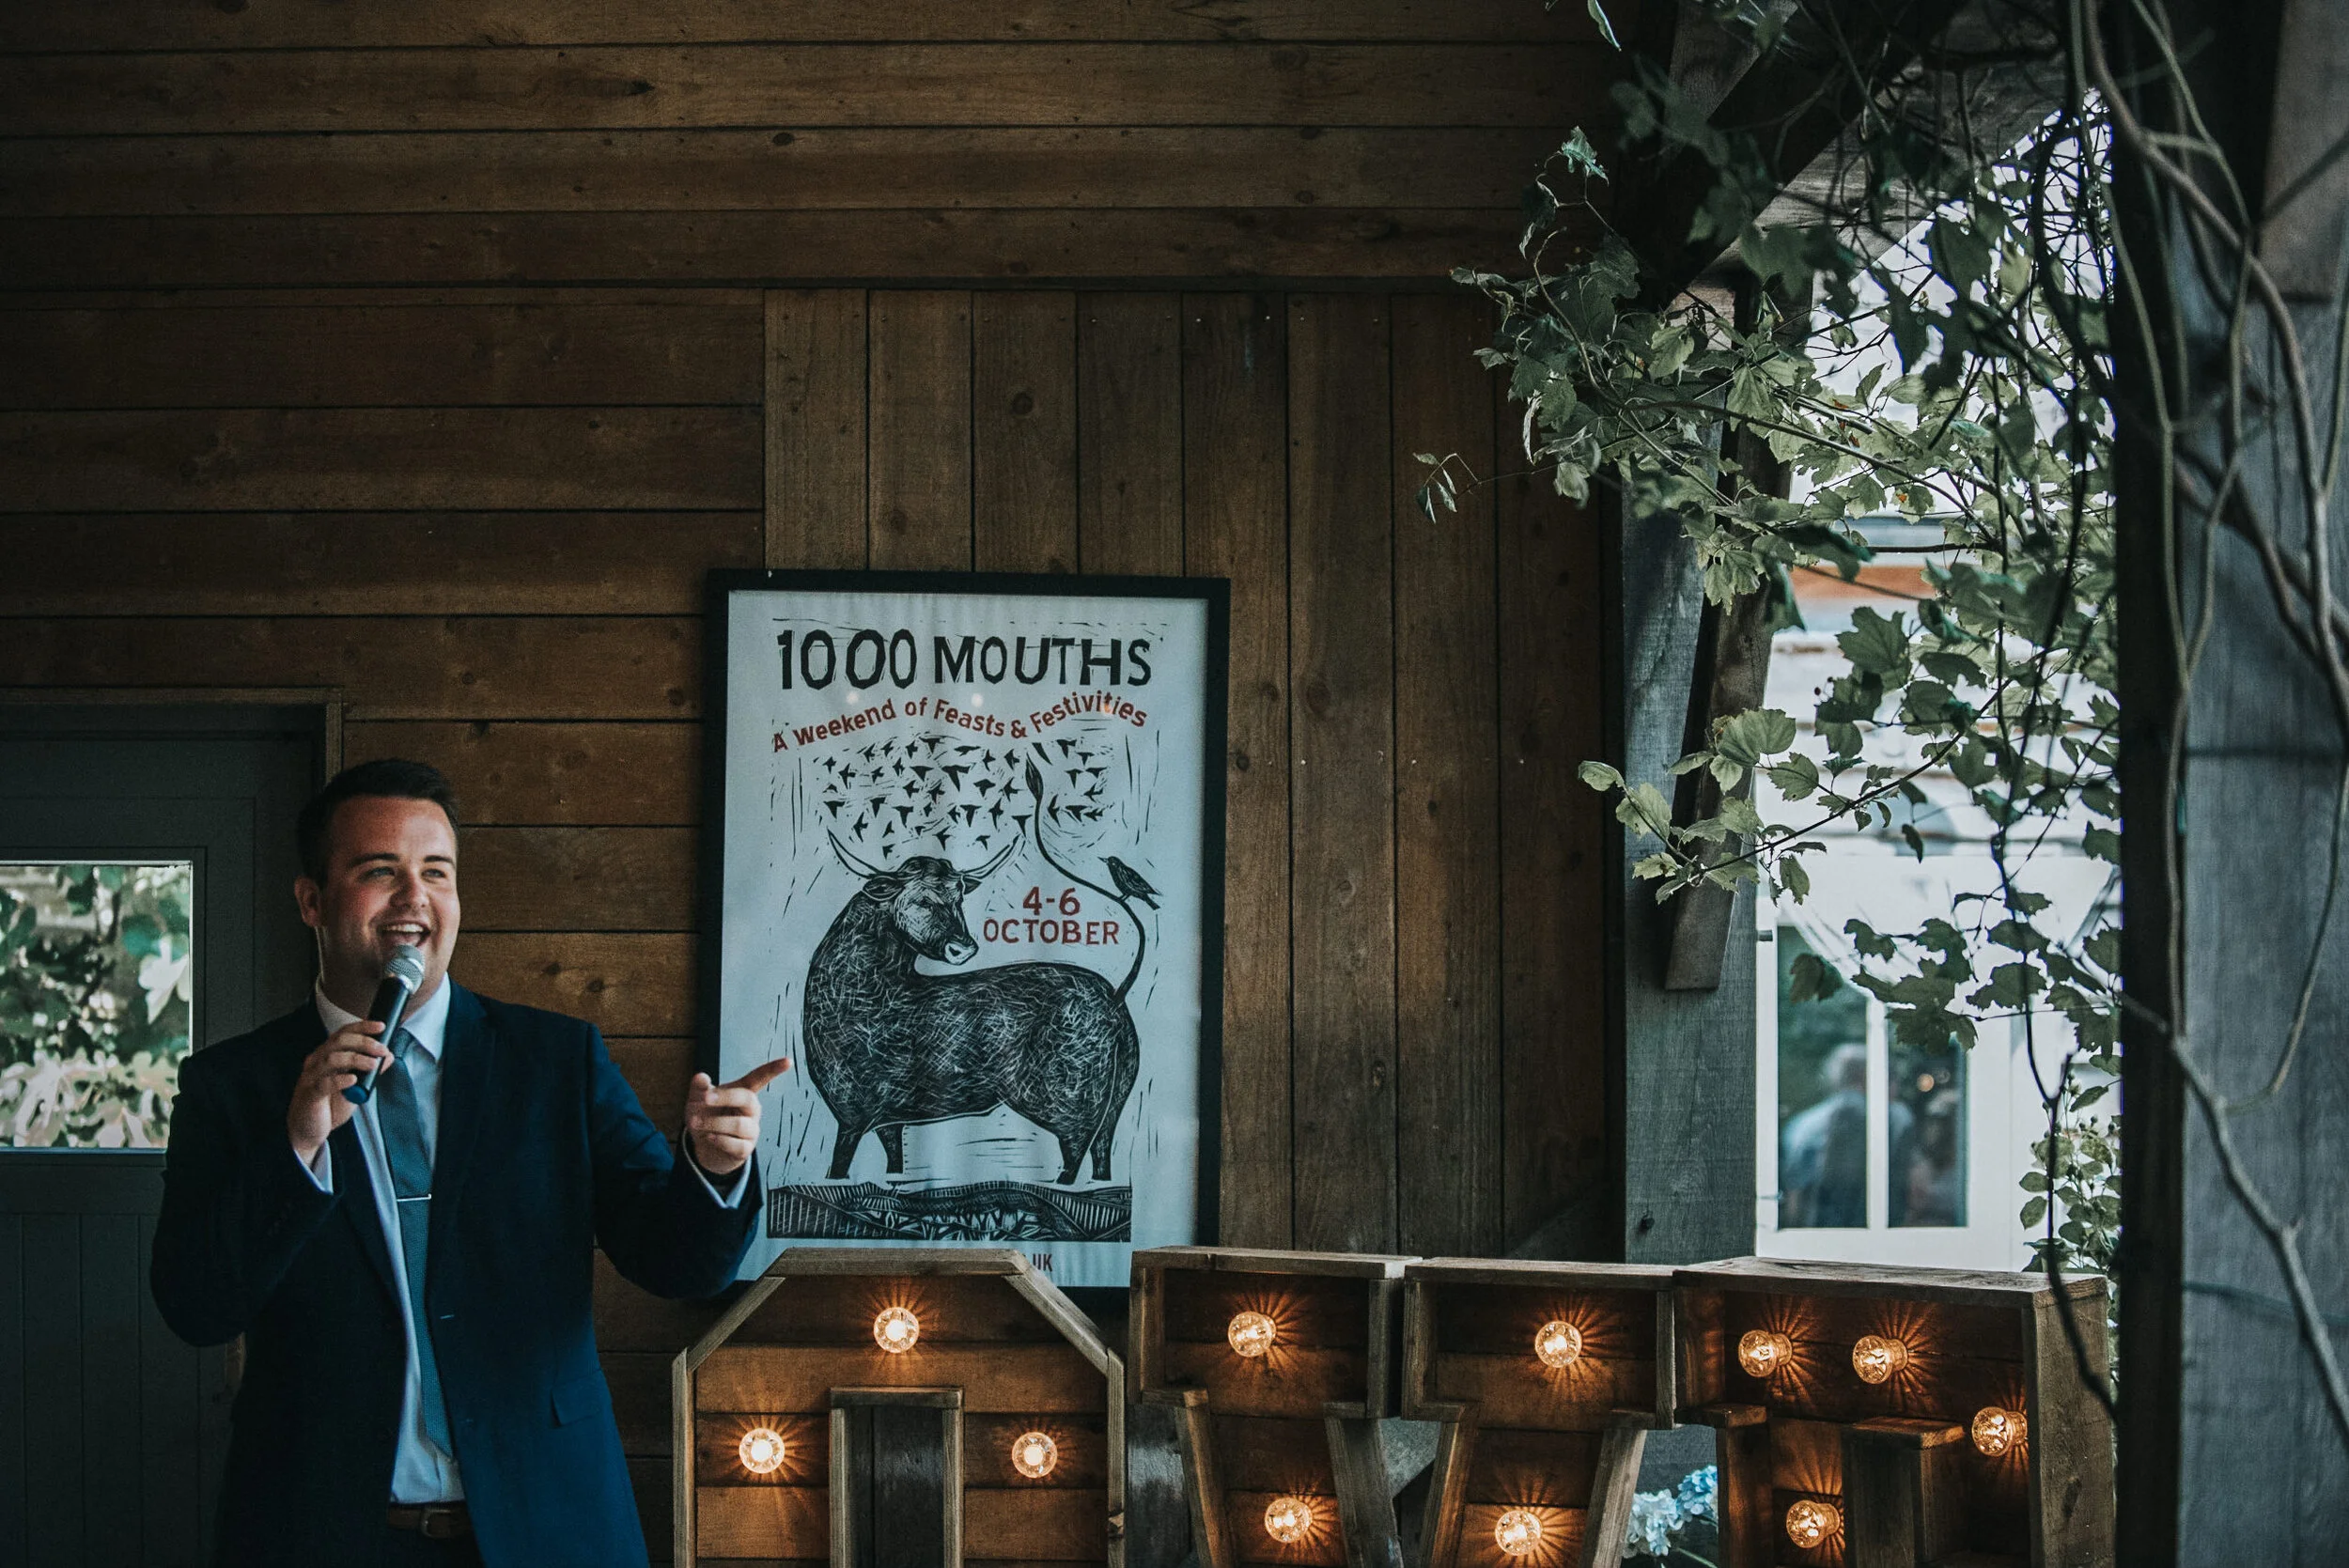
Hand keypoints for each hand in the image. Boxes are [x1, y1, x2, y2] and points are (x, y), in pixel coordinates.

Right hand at [289, 1020, 390, 1164]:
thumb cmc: (329, 1106)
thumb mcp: (354, 1087)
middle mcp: (316, 1062)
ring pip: (332, 1059)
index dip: (362, 1027)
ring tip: (372, 1064)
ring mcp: (311, 1077)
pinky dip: (340, 1079)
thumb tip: (388, 1056)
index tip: (381, 1027)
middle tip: (381, 1049)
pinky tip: (353, 1079)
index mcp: (326, 1056)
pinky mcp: (310, 1095)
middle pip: (338, 1042)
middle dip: (363, 1042)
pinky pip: (324, 1083)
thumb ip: (369, 1071)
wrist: (308, 1131)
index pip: (343, 1033)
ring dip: (356, 1059)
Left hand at [683, 1057, 789, 1177]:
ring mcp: (751, 1129)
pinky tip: (709, 1137)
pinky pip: (736, 1144)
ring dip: (713, 1123)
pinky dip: (719, 1140)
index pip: (760, 1078)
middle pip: (747, 1098)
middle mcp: (752, 1110)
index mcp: (743, 1092)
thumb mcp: (697, 1100)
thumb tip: (700, 1077)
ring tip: (694, 1122)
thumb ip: (699, 1087)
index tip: (788, 1061)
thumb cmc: (706, 1117)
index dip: (773, 1069)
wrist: (704, 1147)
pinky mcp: (746, 1148)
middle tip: (704, 1098)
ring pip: (739, 1124)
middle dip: (724, 1097)